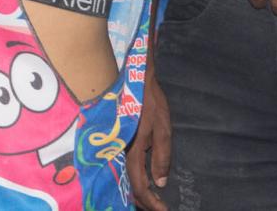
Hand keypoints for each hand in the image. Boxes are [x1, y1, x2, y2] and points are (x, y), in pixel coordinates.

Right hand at [126, 60, 171, 210]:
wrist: (133, 79)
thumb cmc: (151, 103)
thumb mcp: (163, 129)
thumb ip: (162, 157)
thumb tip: (160, 182)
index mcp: (133, 150)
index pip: (139, 186)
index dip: (151, 203)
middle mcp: (119, 151)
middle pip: (127, 186)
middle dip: (143, 201)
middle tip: (158, 207)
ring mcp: (114, 146)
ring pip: (121, 177)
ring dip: (135, 192)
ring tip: (150, 198)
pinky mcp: (114, 140)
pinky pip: (120, 166)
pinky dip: (129, 178)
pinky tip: (139, 180)